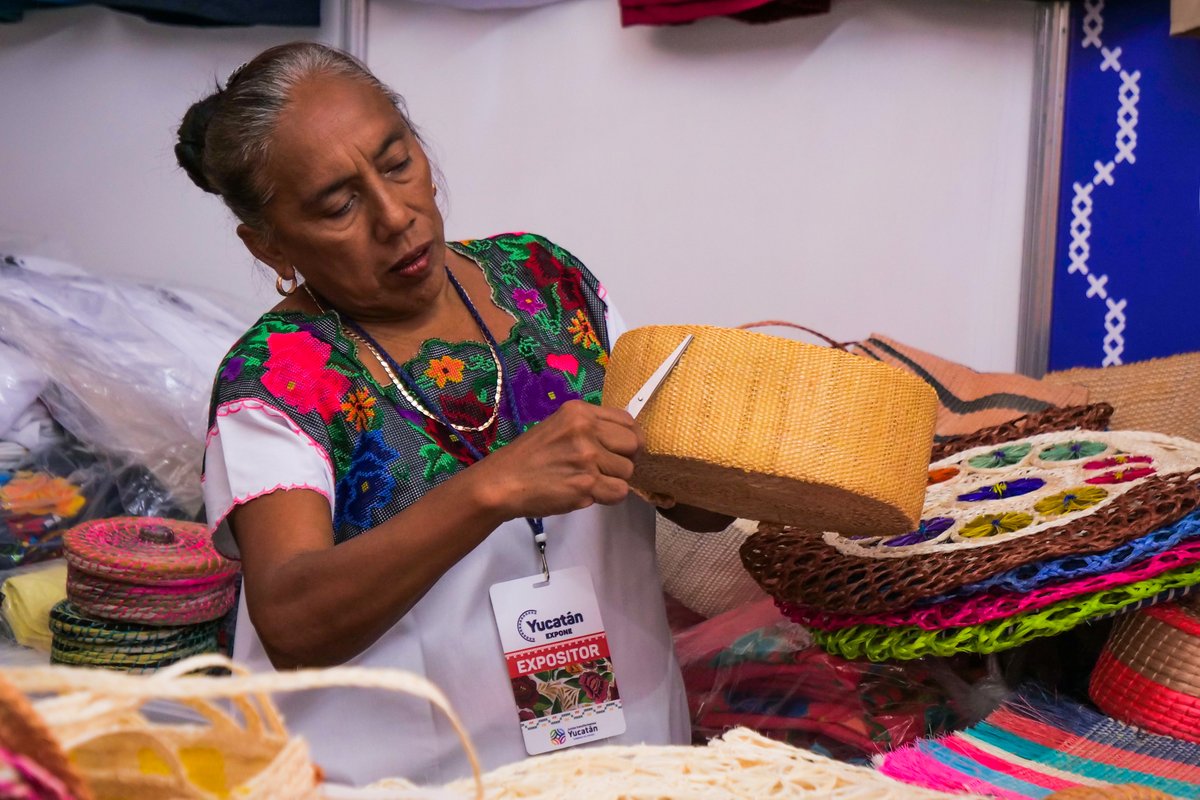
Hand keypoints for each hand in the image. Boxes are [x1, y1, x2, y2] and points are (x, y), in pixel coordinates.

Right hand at [474, 400, 642, 518]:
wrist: (502, 482)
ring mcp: (587, 457)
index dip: (629, 437)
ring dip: (614, 480)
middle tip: (607, 469)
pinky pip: (619, 492)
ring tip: (589, 481)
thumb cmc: (528, 457)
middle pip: (634, 444)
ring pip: (628, 471)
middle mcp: (585, 430)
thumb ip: (589, 428)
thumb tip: (622, 439)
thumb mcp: (558, 426)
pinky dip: (608, 497)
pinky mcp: (586, 484)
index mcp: (579, 412)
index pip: (627, 420)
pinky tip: (589, 494)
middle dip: (625, 459)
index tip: (620, 450)